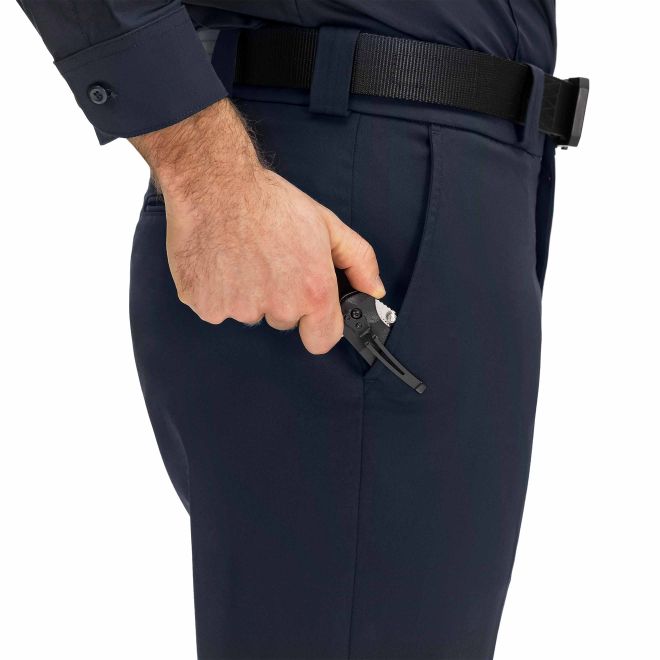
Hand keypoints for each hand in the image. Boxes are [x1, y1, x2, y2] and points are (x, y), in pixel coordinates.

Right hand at [129, 98, 384, 354]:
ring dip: (248, 294)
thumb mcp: (327, 224)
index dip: (318, 323)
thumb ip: (358, 261)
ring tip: (243, 256)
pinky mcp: (207, 306)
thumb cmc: (270, 202)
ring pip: (250, 314)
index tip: (310, 309)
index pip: (322, 340)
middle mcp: (278, 307)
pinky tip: (220, 262)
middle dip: (279, 298)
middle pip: (283, 321)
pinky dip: (217, 292)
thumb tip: (373, 290)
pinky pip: (218, 309)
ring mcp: (239, 310)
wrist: (215, 184)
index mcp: (312, 292)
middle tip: (270, 261)